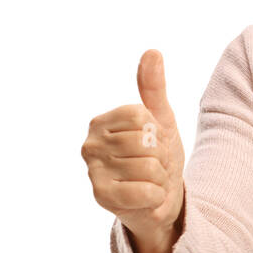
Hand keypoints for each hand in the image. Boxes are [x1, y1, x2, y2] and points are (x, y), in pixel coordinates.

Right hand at [81, 50, 186, 252]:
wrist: (161, 199)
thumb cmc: (157, 157)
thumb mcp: (160, 120)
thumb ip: (154, 87)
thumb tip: (152, 52)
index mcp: (102, 122)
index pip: (141, 116)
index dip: (157, 131)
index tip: (153, 142)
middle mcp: (90, 144)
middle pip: (146, 142)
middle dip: (161, 156)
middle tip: (153, 166)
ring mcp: (93, 171)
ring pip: (149, 167)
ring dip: (160, 177)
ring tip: (150, 181)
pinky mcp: (101, 197)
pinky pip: (146, 191)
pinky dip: (156, 196)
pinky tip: (147, 197)